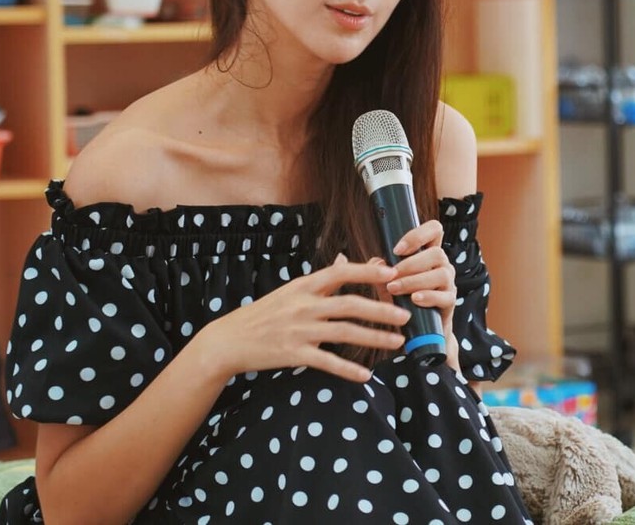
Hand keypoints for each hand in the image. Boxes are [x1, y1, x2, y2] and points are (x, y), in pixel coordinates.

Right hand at [192, 254, 410, 383]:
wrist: (229, 340)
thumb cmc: (264, 313)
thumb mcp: (291, 290)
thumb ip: (321, 279)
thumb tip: (345, 259)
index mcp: (304, 286)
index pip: (341, 273)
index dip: (367, 272)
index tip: (392, 273)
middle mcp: (303, 305)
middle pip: (349, 304)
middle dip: (381, 310)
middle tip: (405, 315)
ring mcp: (299, 330)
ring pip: (344, 333)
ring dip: (374, 338)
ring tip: (397, 342)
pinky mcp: (293, 354)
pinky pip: (326, 362)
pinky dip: (347, 369)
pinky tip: (366, 376)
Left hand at [382, 219, 459, 369]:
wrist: (417, 333)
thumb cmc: (400, 302)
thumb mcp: (384, 283)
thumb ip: (375, 271)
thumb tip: (363, 260)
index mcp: (427, 253)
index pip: (434, 230)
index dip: (418, 234)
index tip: (397, 249)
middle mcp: (441, 264)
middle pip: (437, 252)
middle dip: (411, 264)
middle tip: (391, 275)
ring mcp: (448, 283)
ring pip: (441, 273)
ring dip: (415, 280)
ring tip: (395, 289)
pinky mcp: (450, 302)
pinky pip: (445, 296)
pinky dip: (428, 296)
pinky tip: (414, 300)